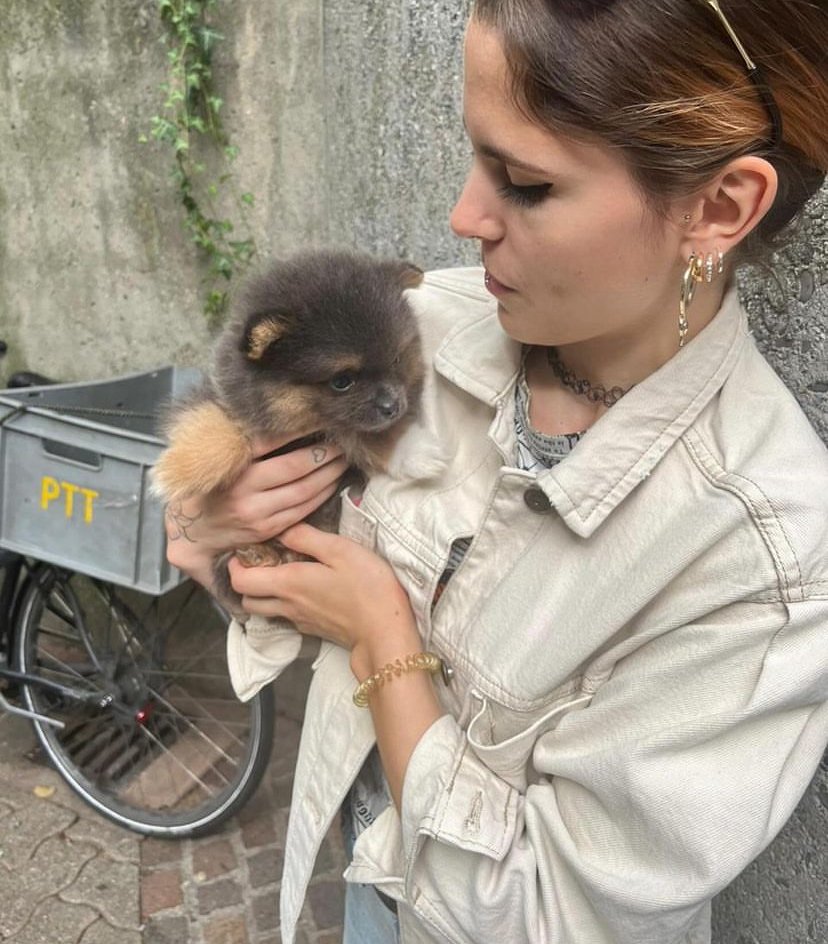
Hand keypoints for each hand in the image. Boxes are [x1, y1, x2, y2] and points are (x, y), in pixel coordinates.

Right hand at [165, 436, 348, 585]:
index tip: (317, 418)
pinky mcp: (268, 529)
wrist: (191, 534)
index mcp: (230, 468)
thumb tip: (269, 417)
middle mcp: (244, 491)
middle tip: (340, 441)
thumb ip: (237, 445)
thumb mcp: (210, 462)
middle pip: (294, 467)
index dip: (296, 429)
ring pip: (304, 491)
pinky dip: (321, 494)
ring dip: (328, 474)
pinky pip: (303, 510)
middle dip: (322, 454)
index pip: (267, 442)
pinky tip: (332, 483)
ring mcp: (258, 513)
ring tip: (342, 460)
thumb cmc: (203, 490)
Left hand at [227, 523, 421, 677]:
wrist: (385, 631)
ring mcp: (300, 622)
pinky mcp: (314, 631)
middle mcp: (287, 605)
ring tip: (281, 575)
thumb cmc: (367, 586)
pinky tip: (304, 591)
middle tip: (261, 562)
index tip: (245, 551)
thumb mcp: (339, 549)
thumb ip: (306, 537)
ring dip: (264, 595)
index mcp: (288, 583)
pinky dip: (285, 605)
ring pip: (265, 612)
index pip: (240, 581)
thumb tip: (282, 530)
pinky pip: (287, 618)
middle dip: (246, 582)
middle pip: (247, 600)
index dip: (235, 566)